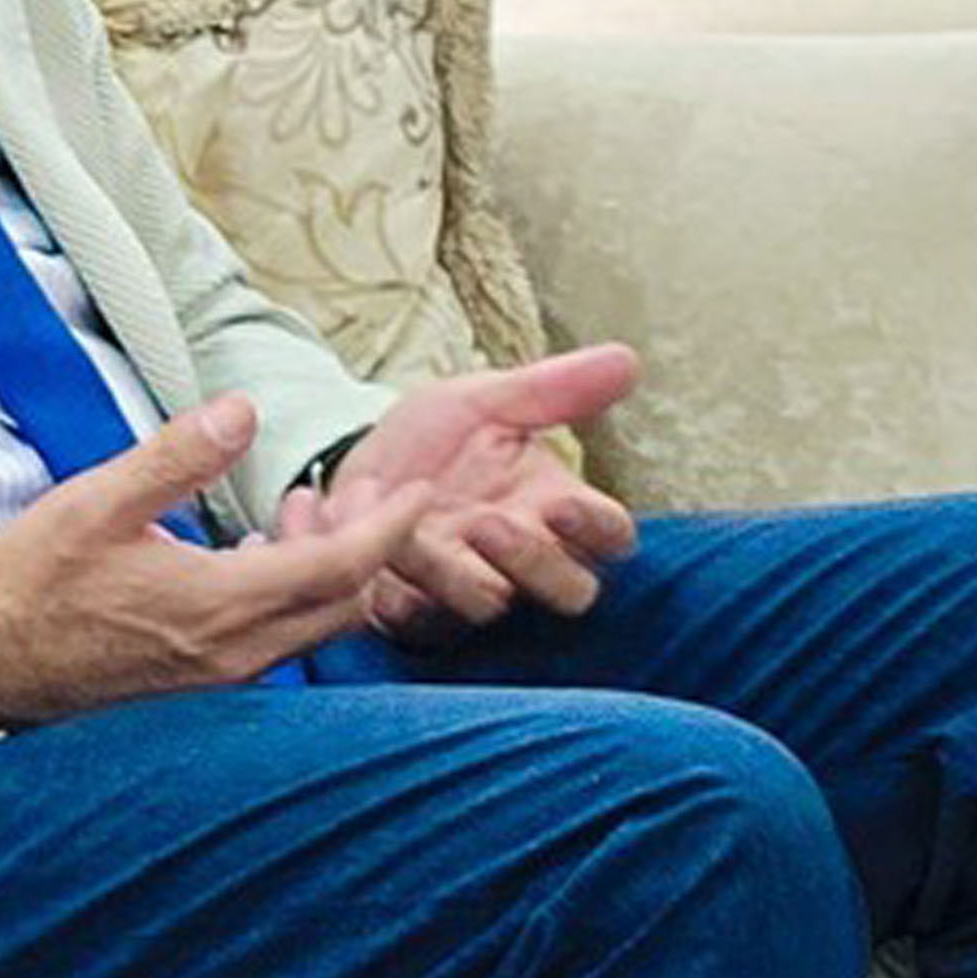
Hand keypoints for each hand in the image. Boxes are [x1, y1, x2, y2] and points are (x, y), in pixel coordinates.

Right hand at [0, 395, 445, 723]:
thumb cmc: (36, 579)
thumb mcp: (100, 500)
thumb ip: (179, 455)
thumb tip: (242, 409)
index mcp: (219, 605)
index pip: (342, 569)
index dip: (390, 528)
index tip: (417, 490)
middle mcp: (234, 653)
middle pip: (345, 605)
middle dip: (370, 546)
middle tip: (365, 488)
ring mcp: (221, 675)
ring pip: (315, 626)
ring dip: (330, 568)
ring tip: (304, 507)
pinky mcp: (203, 682)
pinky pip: (280, 640)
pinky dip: (295, 593)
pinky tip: (262, 550)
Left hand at [270, 341, 644, 639]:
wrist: (348, 461)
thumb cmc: (432, 437)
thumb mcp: (485, 401)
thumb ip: (552, 390)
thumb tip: (628, 359)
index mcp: (554, 507)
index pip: (610, 535)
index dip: (598, 529)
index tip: (565, 504)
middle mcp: (522, 559)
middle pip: (572, 592)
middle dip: (537, 563)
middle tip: (491, 523)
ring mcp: (469, 590)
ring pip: (489, 605)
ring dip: (453, 569)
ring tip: (413, 523)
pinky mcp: (412, 612)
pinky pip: (413, 618)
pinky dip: (392, 584)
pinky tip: (373, 545)